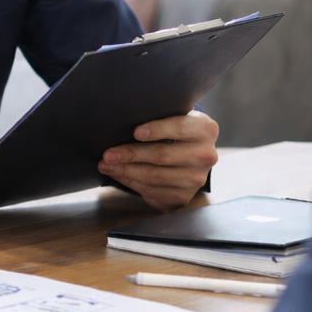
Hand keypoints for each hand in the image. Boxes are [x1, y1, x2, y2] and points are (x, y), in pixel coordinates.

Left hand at [98, 110, 218, 210]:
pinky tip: (118, 174)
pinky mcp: (184, 196)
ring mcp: (196, 179)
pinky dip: (131, 182)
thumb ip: (160, 115)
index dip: (158, 129)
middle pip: (163, 155)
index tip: (135, 132)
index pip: (180, 127)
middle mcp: (206, 155)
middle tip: (108, 153)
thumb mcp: (174, 117)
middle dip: (131, 154)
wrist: (188, 156)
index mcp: (205, 129)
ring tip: (106, 164)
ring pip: (155, 175)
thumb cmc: (173, 130)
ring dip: (126, 170)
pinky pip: (152, 191)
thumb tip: (124, 119)